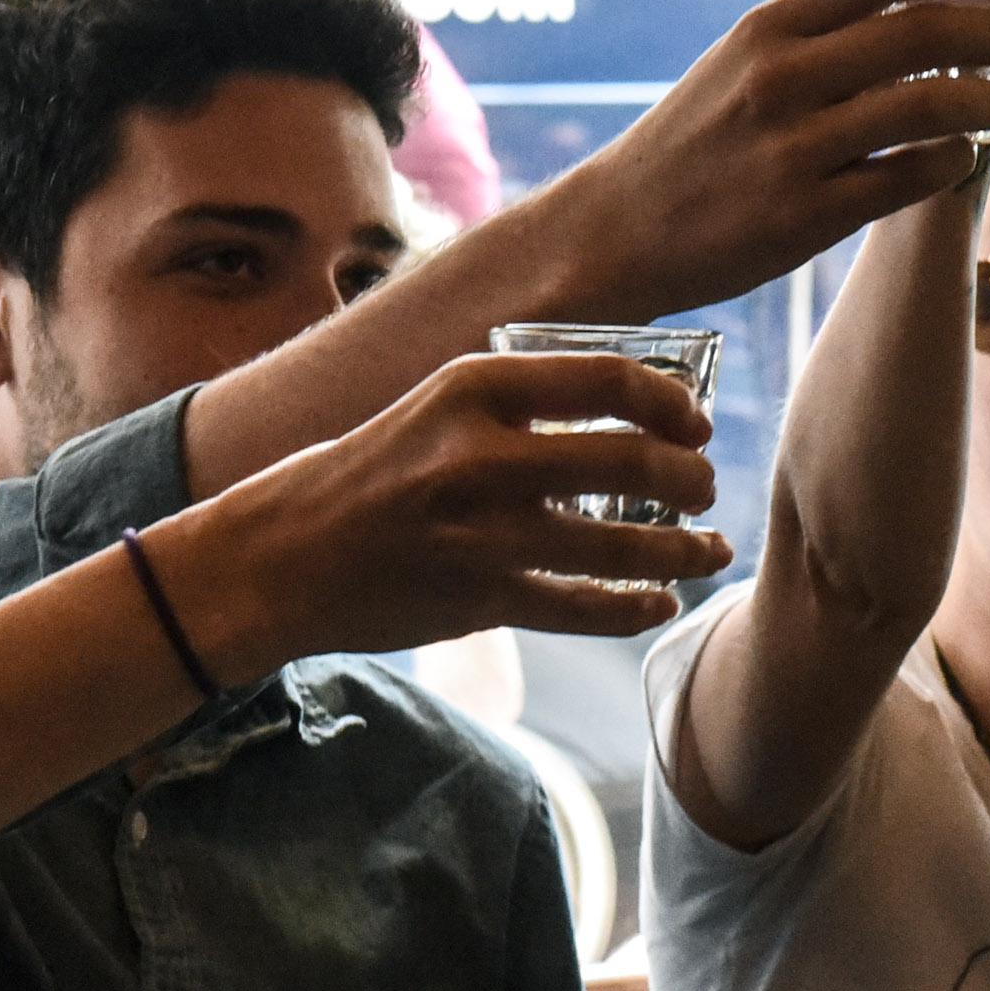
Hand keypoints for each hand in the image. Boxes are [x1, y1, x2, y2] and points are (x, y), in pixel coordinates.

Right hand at [182, 350, 735, 670]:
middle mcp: (482, 455)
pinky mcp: (482, 600)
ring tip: (710, 550)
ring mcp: (484, 534)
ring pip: (623, 547)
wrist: (279, 557)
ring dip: (683, 550)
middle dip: (690, 481)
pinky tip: (659, 600)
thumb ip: (521, 403)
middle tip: (705, 490)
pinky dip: (636, 606)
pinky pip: (587, 608)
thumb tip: (633, 404)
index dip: (673, 406)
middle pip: (632, 463)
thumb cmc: (371, 473)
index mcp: (474, 387)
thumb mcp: (437, 407)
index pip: (611, 382)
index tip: (696, 427)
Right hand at [552, 0, 989, 316]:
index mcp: (769, 28)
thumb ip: (816, 34)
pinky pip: (907, 181)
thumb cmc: (693, 145)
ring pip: (927, 107)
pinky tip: (963, 159)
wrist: (618, 232)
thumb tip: (912, 7)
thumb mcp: (739, 63)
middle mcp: (781, 78)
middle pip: (923, 33)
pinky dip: (949, 164)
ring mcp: (793, 149)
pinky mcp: (804, 218)